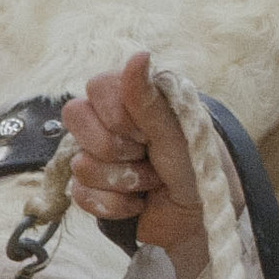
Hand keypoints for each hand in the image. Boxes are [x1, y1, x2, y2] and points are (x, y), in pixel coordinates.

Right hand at [66, 50, 214, 278]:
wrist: (202, 222)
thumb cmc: (198, 171)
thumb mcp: (176, 134)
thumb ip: (149, 100)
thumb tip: (138, 55)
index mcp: (133, 99)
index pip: (97, 87)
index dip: (118, 115)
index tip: (147, 132)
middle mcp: (111, 122)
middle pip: (76, 117)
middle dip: (117, 148)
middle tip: (148, 156)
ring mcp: (99, 156)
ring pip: (80, 162)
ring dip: (123, 180)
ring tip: (152, 182)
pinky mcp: (94, 190)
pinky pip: (79, 193)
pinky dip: (114, 205)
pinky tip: (137, 204)